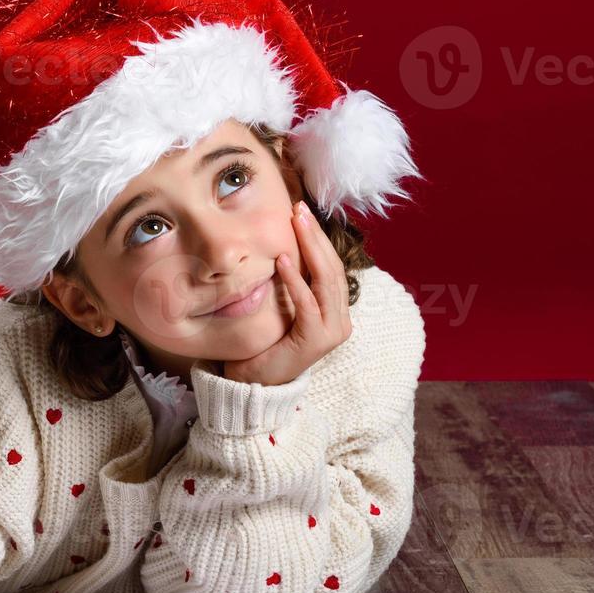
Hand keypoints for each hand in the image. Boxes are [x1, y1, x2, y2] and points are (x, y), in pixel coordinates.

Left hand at [223, 201, 351, 386]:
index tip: (303, 212)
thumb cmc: (265, 343)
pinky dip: (296, 280)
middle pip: (333, 269)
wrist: (253, 383)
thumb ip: (294, 283)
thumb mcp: (283, 306)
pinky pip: (307, 304)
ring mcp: (332, 331)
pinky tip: (283, 259)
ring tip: (295, 224)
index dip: (320, 238)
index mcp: (336, 311)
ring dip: (310, 248)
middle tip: (299, 209)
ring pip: (326, 281)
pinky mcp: (316, 341)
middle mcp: (340, 320)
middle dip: (316, 236)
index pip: (332, 267)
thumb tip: (286, 245)